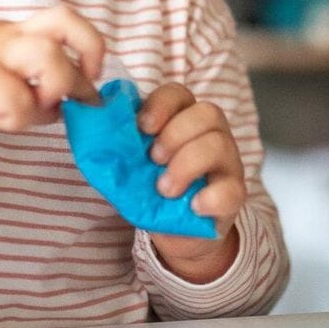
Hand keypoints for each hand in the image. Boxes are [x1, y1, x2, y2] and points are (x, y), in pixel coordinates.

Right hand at [0, 5, 102, 130]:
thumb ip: (20, 78)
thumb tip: (56, 109)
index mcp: (13, 31)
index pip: (65, 20)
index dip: (89, 45)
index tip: (89, 75)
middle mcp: (9, 37)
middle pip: (69, 27)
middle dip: (87, 67)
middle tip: (79, 98)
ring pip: (51, 61)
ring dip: (55, 92)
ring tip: (36, 110)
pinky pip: (16, 102)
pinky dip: (17, 119)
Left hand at [139, 83, 244, 281]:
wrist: (178, 233)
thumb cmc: (154, 191)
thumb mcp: (133, 167)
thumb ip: (120, 150)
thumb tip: (92, 136)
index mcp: (184, 120)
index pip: (179, 94)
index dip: (161, 104)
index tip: (141, 127)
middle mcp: (211, 134)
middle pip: (206, 112)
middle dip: (174, 134)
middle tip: (153, 160)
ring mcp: (227, 163)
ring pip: (219, 144)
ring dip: (186, 164)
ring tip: (164, 189)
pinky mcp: (236, 195)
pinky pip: (232, 189)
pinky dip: (210, 197)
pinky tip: (193, 206)